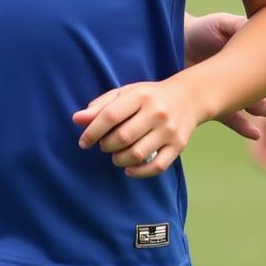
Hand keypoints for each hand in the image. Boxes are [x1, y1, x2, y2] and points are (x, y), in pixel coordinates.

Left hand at [72, 77, 203, 178]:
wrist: (188, 97)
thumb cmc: (148, 96)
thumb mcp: (124, 93)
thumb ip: (100, 106)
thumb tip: (76, 120)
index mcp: (139, 96)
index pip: (110, 115)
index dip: (93, 131)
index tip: (83, 142)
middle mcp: (156, 113)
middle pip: (123, 137)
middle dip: (107, 145)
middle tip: (103, 146)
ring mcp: (169, 130)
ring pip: (138, 153)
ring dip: (119, 159)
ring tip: (115, 156)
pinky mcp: (179, 146)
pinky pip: (157, 166)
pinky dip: (139, 172)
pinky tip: (128, 169)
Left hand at [184, 12, 265, 139]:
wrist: (173, 38)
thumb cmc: (202, 30)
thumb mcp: (223, 24)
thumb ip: (240, 26)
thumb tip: (263, 26)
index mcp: (248, 62)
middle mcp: (241, 80)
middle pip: (259, 95)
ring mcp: (227, 93)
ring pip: (247, 108)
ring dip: (257, 113)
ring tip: (265, 116)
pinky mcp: (211, 104)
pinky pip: (229, 118)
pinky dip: (242, 126)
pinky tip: (254, 132)